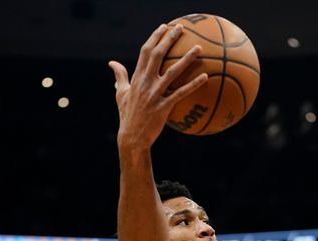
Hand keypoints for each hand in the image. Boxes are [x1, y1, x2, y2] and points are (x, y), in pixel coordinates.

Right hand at [108, 23, 207, 150]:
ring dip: (186, 59)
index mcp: (137, 77)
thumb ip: (119, 76)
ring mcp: (154, 94)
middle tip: (181, 28)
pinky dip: (193, 84)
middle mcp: (145, 82)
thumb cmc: (127, 115)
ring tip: (199, 48)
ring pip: (173, 72)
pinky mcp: (163, 107)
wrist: (132, 136)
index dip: (155, 37)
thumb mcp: (120, 93)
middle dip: (169, 39)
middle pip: (158, 55)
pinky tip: (206, 77)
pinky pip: (181, 93)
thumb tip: (111, 62)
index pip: (145, 51)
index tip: (164, 26)